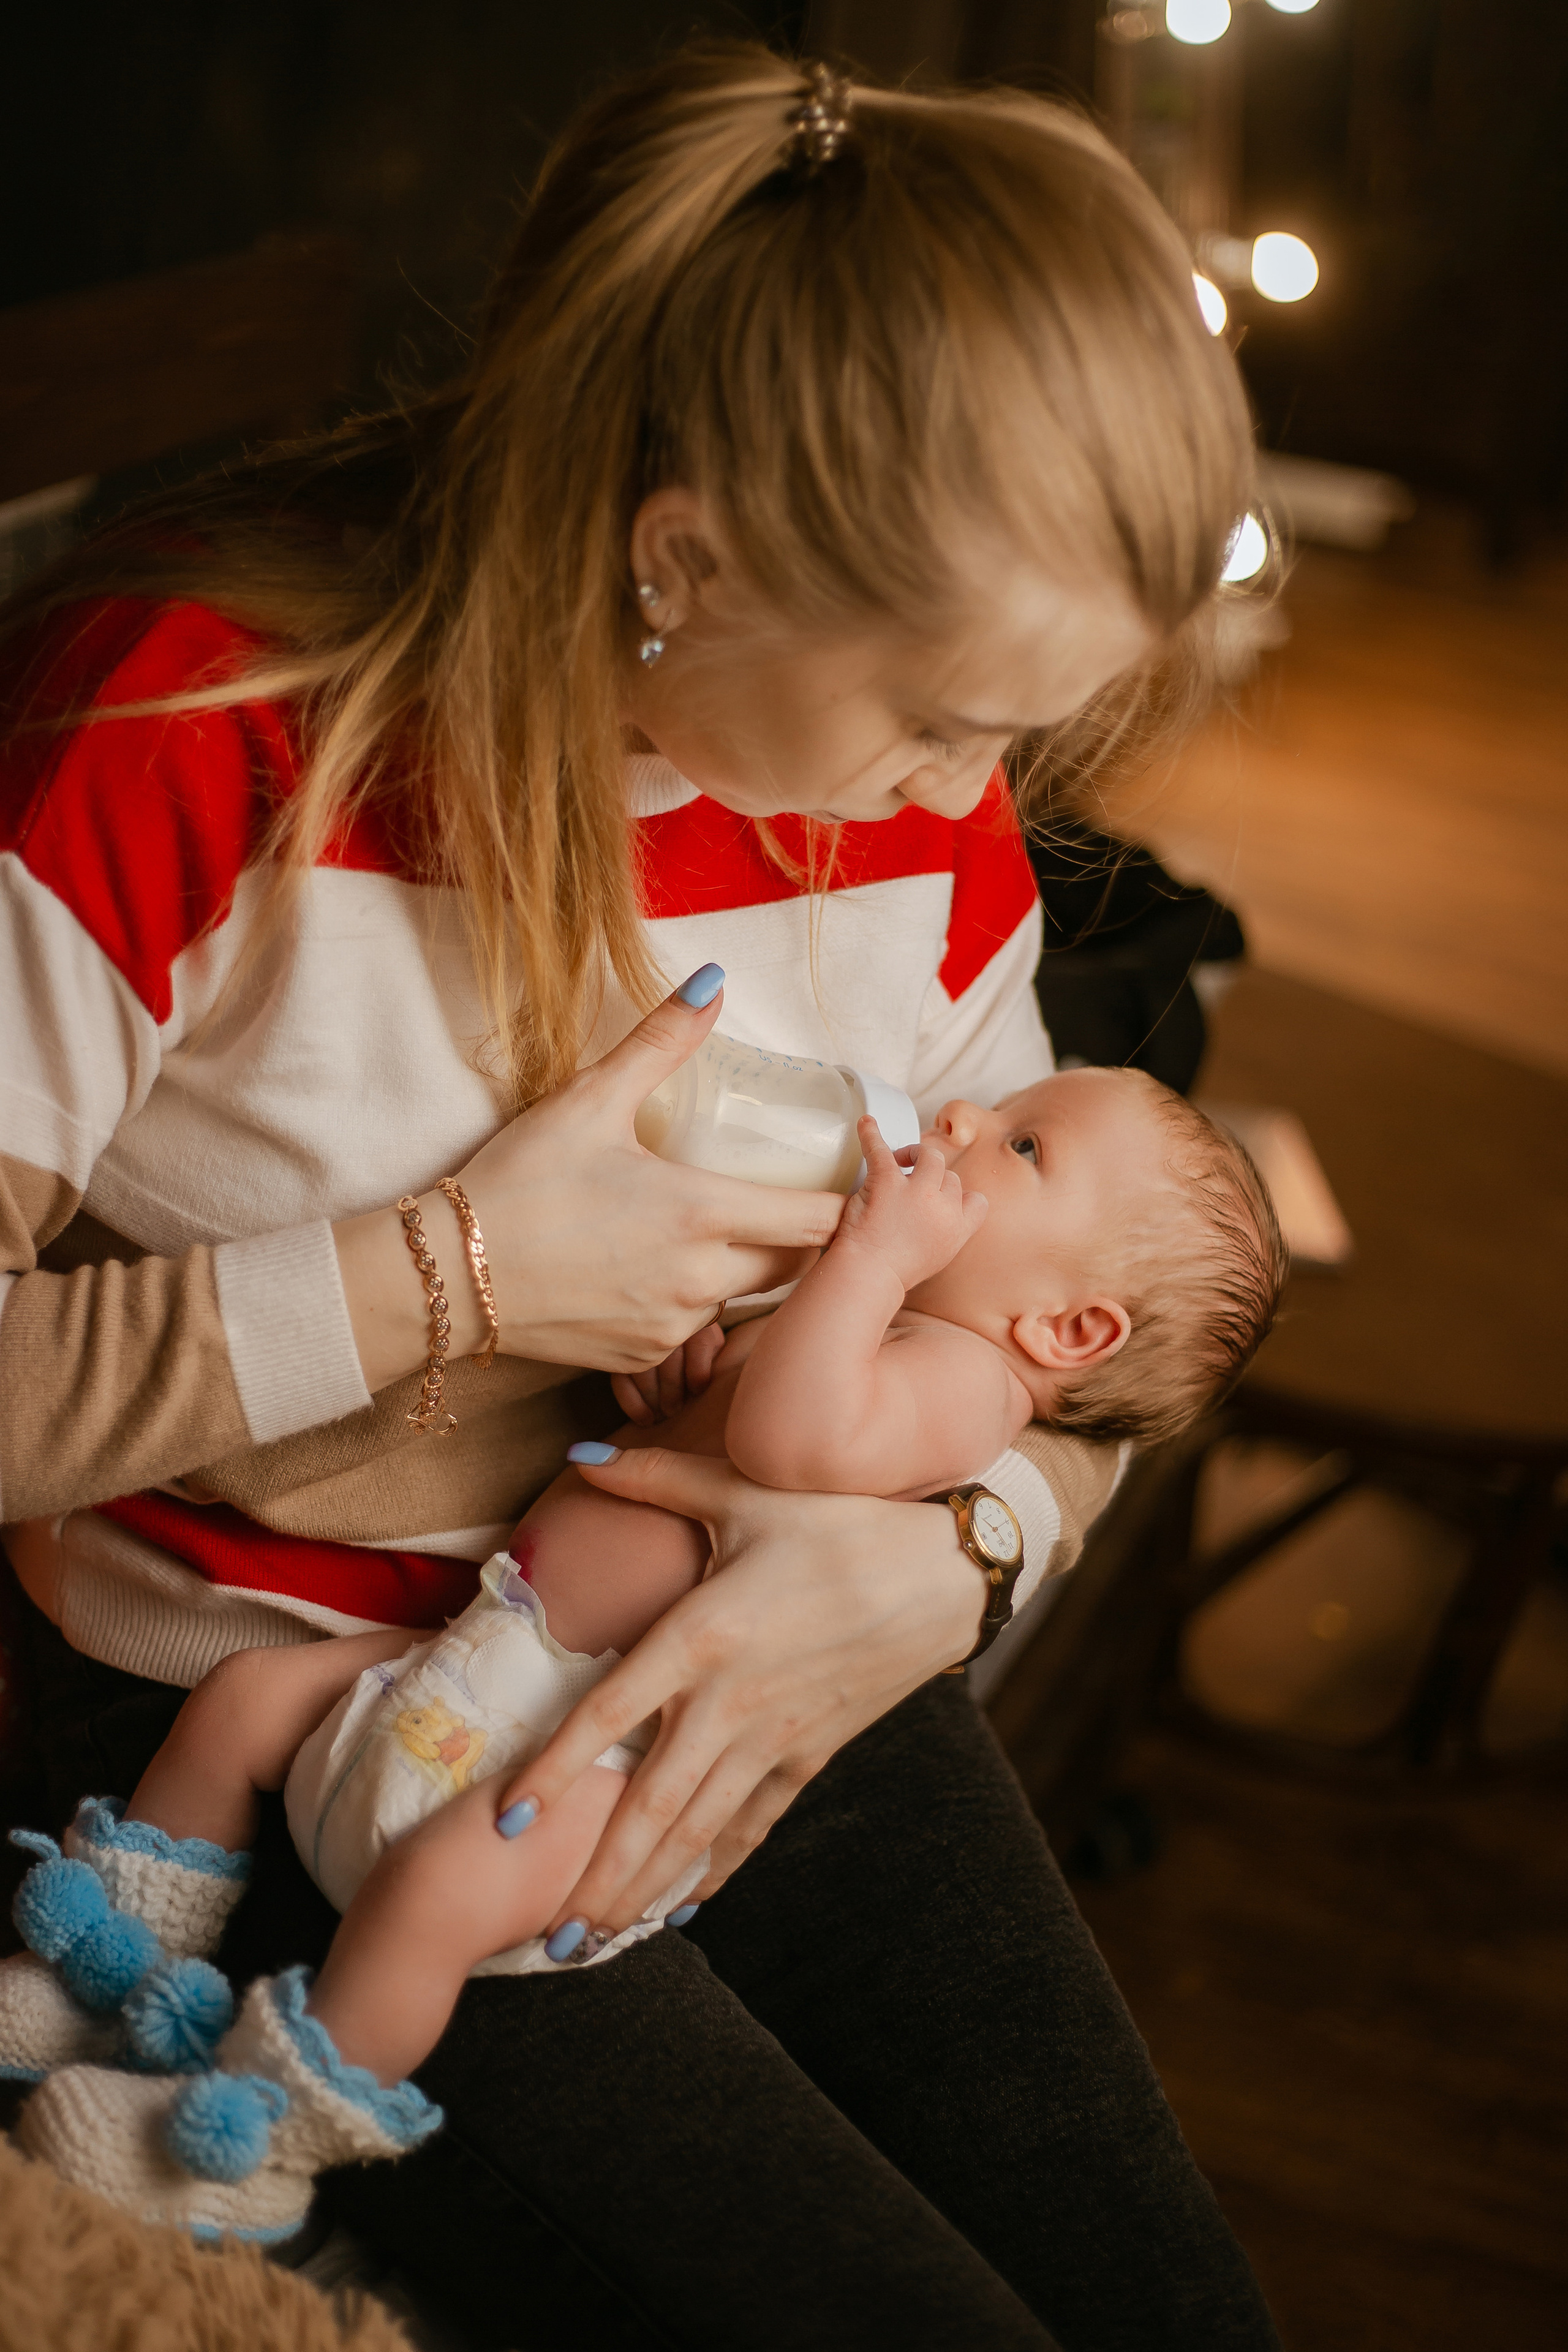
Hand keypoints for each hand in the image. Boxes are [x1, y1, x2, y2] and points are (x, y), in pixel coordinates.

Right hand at [335, 972, 844, 1386]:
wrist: (446, 1275)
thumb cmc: (517, 1182)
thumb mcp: (589, 1098)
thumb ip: (661, 1040)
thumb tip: (712, 980)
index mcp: (702, 1214)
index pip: (822, 1220)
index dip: (853, 1201)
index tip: (864, 1176)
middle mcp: (701, 1280)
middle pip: (797, 1263)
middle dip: (806, 1232)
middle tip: (800, 1193)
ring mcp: (673, 1327)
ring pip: (746, 1296)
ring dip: (750, 1265)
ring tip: (723, 1224)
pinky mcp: (643, 1357)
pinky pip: (697, 1329)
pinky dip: (697, 1298)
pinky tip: (662, 1265)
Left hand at [492, 1447, 985, 1936]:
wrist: (946, 1571)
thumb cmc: (841, 1521)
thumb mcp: (747, 1491)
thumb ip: (657, 1476)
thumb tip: (581, 1452)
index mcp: (705, 1635)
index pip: (611, 1714)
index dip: (556, 1769)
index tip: (507, 1817)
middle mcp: (733, 1700)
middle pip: (653, 1803)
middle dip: (600, 1872)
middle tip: (553, 1935)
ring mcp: (776, 1736)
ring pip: (699, 1828)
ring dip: (647, 1885)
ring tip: (597, 1937)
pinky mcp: (811, 1753)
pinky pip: (753, 1824)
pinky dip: (716, 1868)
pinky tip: (683, 1905)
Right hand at [611, 1321, 727, 1424]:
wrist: (671, 1328)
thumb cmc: (699, 1348)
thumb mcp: (714, 1347)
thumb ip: (717, 1361)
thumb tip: (714, 1390)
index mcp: (696, 1322)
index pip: (698, 1343)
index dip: (698, 1371)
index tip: (697, 1391)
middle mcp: (666, 1324)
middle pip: (667, 1359)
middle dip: (672, 1390)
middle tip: (674, 1410)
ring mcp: (639, 1338)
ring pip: (642, 1369)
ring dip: (652, 1397)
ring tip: (662, 1416)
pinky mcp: (621, 1354)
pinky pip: (621, 1380)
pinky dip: (631, 1403)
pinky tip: (645, 1419)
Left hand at [834, 1117, 987, 1292]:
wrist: (867, 1276)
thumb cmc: (893, 1271)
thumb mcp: (936, 1258)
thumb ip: (946, 1233)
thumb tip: (944, 1215)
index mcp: (958, 1230)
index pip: (976, 1200)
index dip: (957, 1195)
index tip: (940, 1198)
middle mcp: (943, 1209)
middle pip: (949, 1176)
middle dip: (931, 1176)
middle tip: (908, 1181)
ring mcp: (917, 1193)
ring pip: (929, 1155)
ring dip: (914, 1153)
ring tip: (897, 1159)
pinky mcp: (887, 1182)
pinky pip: (881, 1149)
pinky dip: (871, 1134)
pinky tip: (866, 1124)